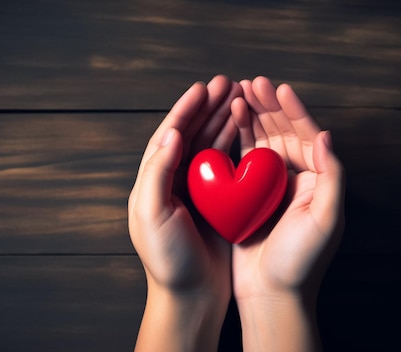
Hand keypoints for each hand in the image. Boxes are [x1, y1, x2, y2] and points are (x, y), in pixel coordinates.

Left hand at [128, 75, 240, 351]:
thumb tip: (170, 132)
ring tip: (240, 98)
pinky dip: (236, 144)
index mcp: (153, 181)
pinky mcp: (219, 202)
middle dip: (208, 108)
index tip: (203, 87)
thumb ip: (157, 172)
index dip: (185, 109)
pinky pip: (228, 165)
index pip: (168, 135)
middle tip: (227, 84)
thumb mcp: (152, 214)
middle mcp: (174, 181)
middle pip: (191, 134)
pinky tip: (248, 130)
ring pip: (210, 145)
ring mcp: (198, 191)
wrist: (191, 295)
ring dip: (223, 121)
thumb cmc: (167, 259)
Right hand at [230, 77, 344, 350]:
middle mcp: (296, 177)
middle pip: (283, 131)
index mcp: (317, 179)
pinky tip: (230, 120)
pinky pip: (244, 157)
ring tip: (238, 94)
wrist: (272, 293)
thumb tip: (327, 134)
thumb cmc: (301, 260)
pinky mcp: (249, 193)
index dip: (294, 110)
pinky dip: (239, 137)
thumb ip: (331, 176)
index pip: (307, 135)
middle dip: (269, 106)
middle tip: (252, 83)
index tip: (279, 88)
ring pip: (263, 139)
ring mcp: (271, 184)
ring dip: (253, 115)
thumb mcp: (325, 219)